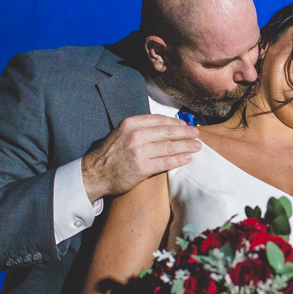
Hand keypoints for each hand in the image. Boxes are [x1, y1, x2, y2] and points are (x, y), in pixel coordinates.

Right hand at [81, 115, 200, 202]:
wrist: (95, 173)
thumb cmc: (110, 153)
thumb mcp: (122, 132)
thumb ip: (140, 127)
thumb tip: (165, 125)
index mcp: (131, 123)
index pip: (160, 120)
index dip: (176, 122)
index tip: (186, 125)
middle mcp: (136, 135)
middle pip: (168, 132)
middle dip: (186, 133)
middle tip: (197, 134)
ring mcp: (139, 152)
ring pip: (170, 147)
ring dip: (187, 146)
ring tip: (197, 146)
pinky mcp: (142, 168)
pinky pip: (166, 162)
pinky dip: (179, 159)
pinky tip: (188, 158)